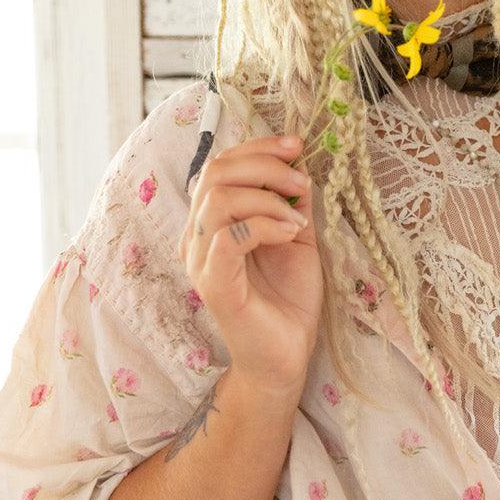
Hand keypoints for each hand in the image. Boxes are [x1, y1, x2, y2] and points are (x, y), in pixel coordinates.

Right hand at [178, 133, 323, 389]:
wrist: (286, 356)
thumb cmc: (288, 299)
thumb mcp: (296, 236)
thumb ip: (291, 200)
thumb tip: (299, 163)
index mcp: (213, 222)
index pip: (221, 164)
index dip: (257, 146)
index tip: (296, 144)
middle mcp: (198, 237)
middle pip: (215, 172)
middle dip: (264, 164)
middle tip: (301, 181)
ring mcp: (201, 261)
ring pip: (218, 199)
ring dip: (267, 197)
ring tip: (298, 218)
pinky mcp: (213, 285)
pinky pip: (229, 236)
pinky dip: (265, 224)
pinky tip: (290, 234)